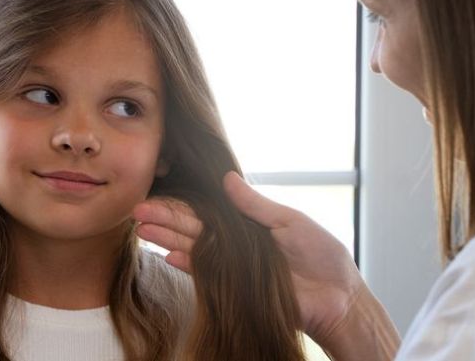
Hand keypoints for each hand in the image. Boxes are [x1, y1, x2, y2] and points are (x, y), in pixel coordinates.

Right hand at [133, 171, 366, 341]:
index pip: (209, 209)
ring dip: (167, 238)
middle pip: (194, 227)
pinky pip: (204, 274)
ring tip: (142, 229)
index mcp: (248, 223)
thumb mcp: (289, 221)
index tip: (158, 191)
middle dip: (165, 218)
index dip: (184, 202)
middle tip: (138, 210)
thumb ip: (254, 204)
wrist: (337, 297)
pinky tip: (165, 255)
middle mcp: (235, 243)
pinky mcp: (233, 289)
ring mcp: (232, 266)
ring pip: (193, 248)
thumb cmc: (322, 255)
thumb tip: (226, 178)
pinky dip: (185, 265)